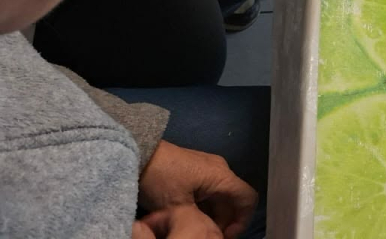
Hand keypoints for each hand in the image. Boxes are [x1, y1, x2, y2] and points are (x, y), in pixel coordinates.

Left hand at [138, 141, 255, 238]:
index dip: (242, 221)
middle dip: (224, 222)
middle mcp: (220, 169)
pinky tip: (189, 217)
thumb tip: (208, 232)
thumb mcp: (178, 208)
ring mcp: (208, 168)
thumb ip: (200, 221)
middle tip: (206, 235)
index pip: (248, 199)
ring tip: (196, 228)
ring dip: (213, 215)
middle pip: (233, 200)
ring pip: (220, 197)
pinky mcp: (196, 169)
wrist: (137, 153)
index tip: (224, 236)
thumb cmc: (160, 180)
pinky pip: (209, 191)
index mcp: (221, 176)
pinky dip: (204, 206)